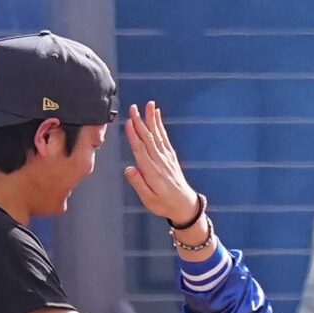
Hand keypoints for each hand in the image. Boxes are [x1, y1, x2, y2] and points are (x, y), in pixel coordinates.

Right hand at [123, 102, 201, 223]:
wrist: (184, 205)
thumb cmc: (164, 204)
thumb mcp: (148, 200)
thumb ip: (138, 183)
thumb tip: (129, 169)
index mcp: (151, 172)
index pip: (140, 150)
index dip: (134, 135)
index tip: (128, 122)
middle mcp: (159, 161)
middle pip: (148, 138)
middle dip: (140, 122)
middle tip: (133, 107)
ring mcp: (166, 157)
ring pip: (157, 135)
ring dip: (151, 119)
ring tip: (148, 104)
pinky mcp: (170, 156)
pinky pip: (164, 137)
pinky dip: (160, 125)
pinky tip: (157, 115)